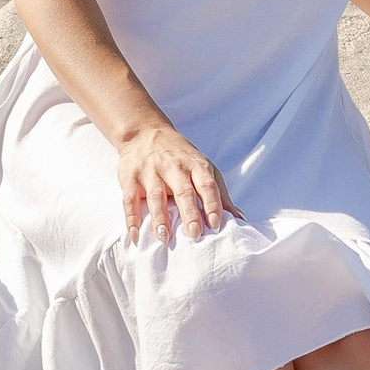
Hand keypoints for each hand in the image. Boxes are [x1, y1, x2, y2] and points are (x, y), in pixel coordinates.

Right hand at [114, 122, 234, 243]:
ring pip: (155, 196)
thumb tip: (239, 219)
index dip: (212, 204)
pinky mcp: (130, 178)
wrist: (145, 132)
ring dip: (159, 218)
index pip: (206, 184)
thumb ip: (219, 194)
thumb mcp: (203, 167)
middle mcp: (173, 167)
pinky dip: (131, 218)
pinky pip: (130, 200)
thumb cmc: (180, 156)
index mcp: (195, 165)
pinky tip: (135, 235)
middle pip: (183, 191)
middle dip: (189, 212)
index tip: (216, 224)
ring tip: (164, 237)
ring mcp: (150, 172)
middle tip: (194, 233)